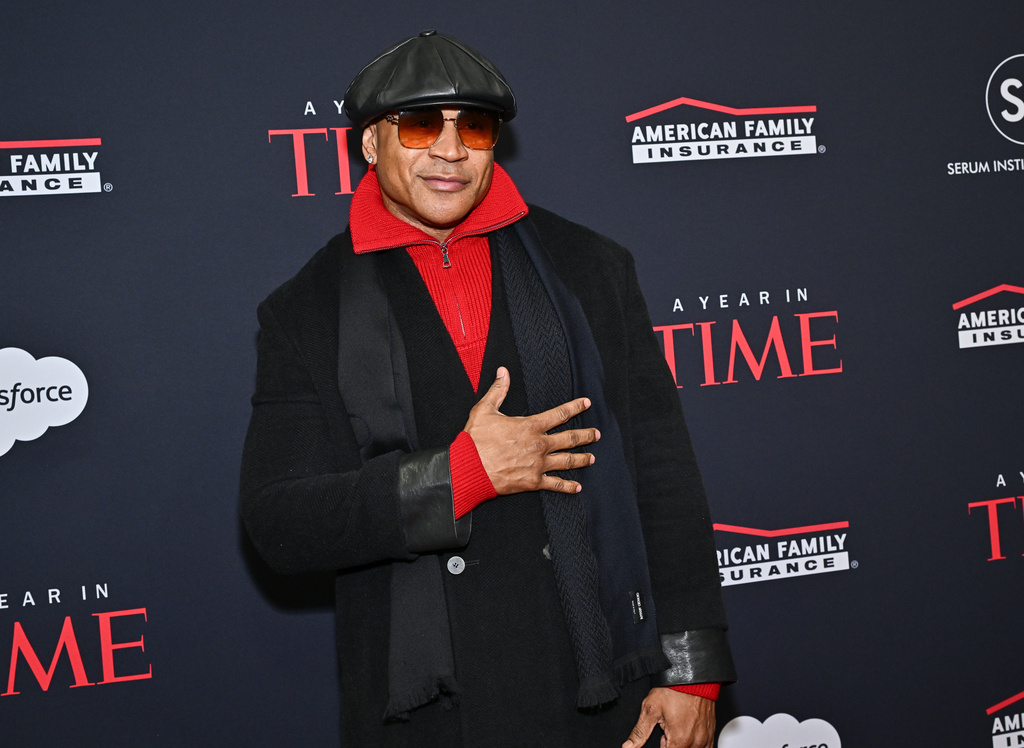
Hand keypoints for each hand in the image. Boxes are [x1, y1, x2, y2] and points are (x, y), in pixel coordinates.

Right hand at [463, 367, 598, 494]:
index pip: (560, 414)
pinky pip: (555, 484)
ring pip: (567, 461)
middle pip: (570, 439)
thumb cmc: (475, 440)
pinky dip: (568, 486)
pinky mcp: (533, 481)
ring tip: (593, 458)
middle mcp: (539, 445)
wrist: (469, 468)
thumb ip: (498, 390)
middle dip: (586, 435)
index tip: (586, 403)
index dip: (575, 407)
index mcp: (530, 426)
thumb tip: (503, 371)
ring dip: (582, 459)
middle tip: (597, 434)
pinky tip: (577, 487)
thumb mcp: (484, 410)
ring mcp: (538, 464)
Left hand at [623, 688, 714, 747]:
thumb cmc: (674, 689)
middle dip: (670, 744)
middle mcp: (695, 743)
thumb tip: (628, 746)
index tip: (661, 736)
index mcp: (679, 740)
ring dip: (681, 744)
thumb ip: (639, 732)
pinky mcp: (711, 733)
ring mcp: (705, 739)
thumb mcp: (651, 709)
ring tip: (676, 727)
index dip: (661, 746)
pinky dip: (694, 744)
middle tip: (666, 728)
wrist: (693, 676)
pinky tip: (687, 730)